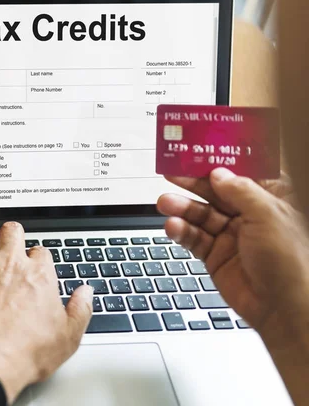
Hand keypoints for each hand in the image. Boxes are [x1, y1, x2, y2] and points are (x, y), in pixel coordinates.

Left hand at [0, 222, 92, 402]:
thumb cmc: (27, 350)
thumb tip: (87, 293)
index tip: (37, 267)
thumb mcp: (68, 335)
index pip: (41, 250)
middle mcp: (11, 264)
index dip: (39, 258)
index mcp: (39, 274)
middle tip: (11, 244)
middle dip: (13, 235)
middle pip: (12, 231)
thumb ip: (81, 309)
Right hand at [157, 168, 308, 338]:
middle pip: (217, 190)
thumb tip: (219, 174)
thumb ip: (240, 191)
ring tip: (165, 202)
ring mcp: (232, 234)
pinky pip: (194, 237)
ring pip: (201, 214)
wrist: (283, 310)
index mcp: (272, 198)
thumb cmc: (292, 263)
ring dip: (182, 206)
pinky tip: (173, 226)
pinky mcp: (216, 254)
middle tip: (172, 172)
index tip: (202, 147)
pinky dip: (181, 231)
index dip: (223, 158)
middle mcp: (251, 214)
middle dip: (194, 181)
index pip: (245, 170)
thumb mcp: (268, 215)